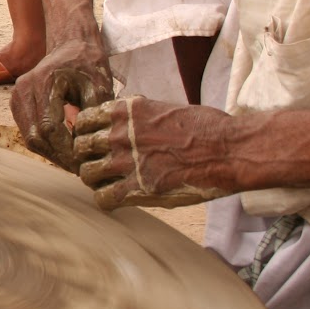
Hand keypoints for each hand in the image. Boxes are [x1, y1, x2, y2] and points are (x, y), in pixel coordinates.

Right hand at [11, 39, 113, 170]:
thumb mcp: (99, 87)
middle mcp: (25, 88)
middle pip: (35, 136)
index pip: (50, 128)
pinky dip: (44, 144)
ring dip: (50, 153)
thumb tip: (88, 149)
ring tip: (72, 161)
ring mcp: (17, 95)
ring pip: (29, 137)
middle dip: (58, 156)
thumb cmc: (89, 65)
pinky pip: (27, 131)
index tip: (84, 163)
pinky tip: (63, 149)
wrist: (71, 45)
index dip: (66, 151)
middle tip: (80, 168)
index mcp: (45, 82)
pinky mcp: (17, 102)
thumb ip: (93, 117)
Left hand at [71, 95, 235, 210]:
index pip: (83, 119)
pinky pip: (103, 198)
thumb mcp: (165, 108)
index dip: (85, 132)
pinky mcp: (139, 187)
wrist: (229, 149)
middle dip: (86, 157)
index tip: (93, 141)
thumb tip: (122, 118)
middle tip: (98, 164)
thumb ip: (138, 115)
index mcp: (127, 111)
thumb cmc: (205, 127)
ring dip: (94, 180)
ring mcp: (127, 161)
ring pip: (86, 173)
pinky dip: (106, 200)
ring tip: (107, 183)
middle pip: (80, 147)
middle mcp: (120, 134)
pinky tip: (117, 199)